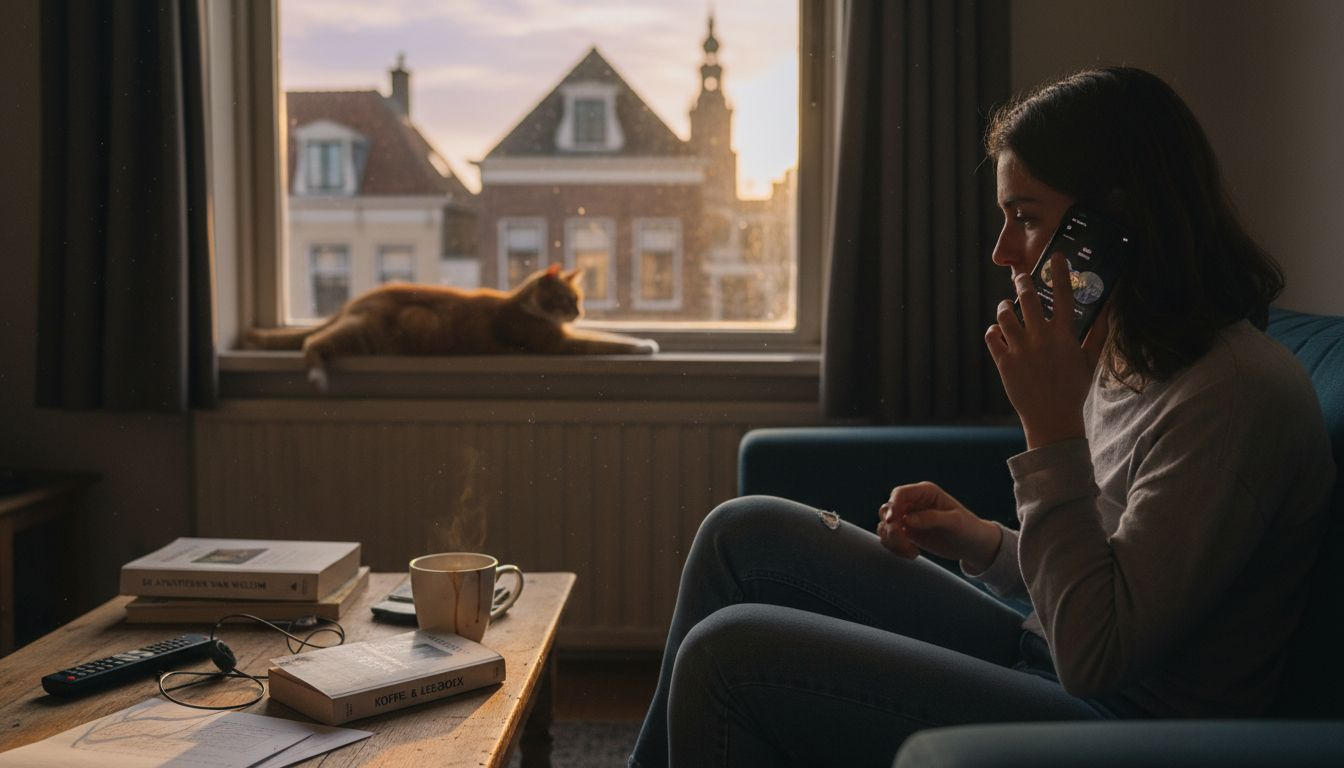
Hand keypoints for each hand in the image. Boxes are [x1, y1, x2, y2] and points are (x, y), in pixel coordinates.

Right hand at [876, 482, 1000, 570]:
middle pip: (887, 510)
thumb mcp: (955, 522)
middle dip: (891, 527)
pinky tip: (912, 554)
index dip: (892, 506)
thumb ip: (931, 518)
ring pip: (885, 526)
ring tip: (911, 552)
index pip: (900, 494)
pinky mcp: (907, 533)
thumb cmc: (968, 528)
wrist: (973, 546)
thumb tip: (907, 520)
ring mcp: (908, 518)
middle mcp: (914, 503)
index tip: (894, 522)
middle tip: (905, 541)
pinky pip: (890, 539)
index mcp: (925, 493)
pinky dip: (895, 548)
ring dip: (892, 541)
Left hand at [985, 253, 1108, 448]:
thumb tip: (1109, 311)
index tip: (1056, 256)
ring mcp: (1020, 350)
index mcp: (1064, 336)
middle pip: (1026, 299)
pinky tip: (997, 331)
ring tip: (1006, 307)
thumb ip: (1098, 334)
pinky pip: (991, 337)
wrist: (1052, 420)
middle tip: (1021, 278)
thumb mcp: (1090, 361)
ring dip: (1004, 307)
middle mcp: (1040, 339)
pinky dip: (993, 331)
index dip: (1060, 273)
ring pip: (1004, 315)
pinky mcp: (1003, 363)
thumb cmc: (1074, 390)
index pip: (1062, 295)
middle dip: (1022, 283)